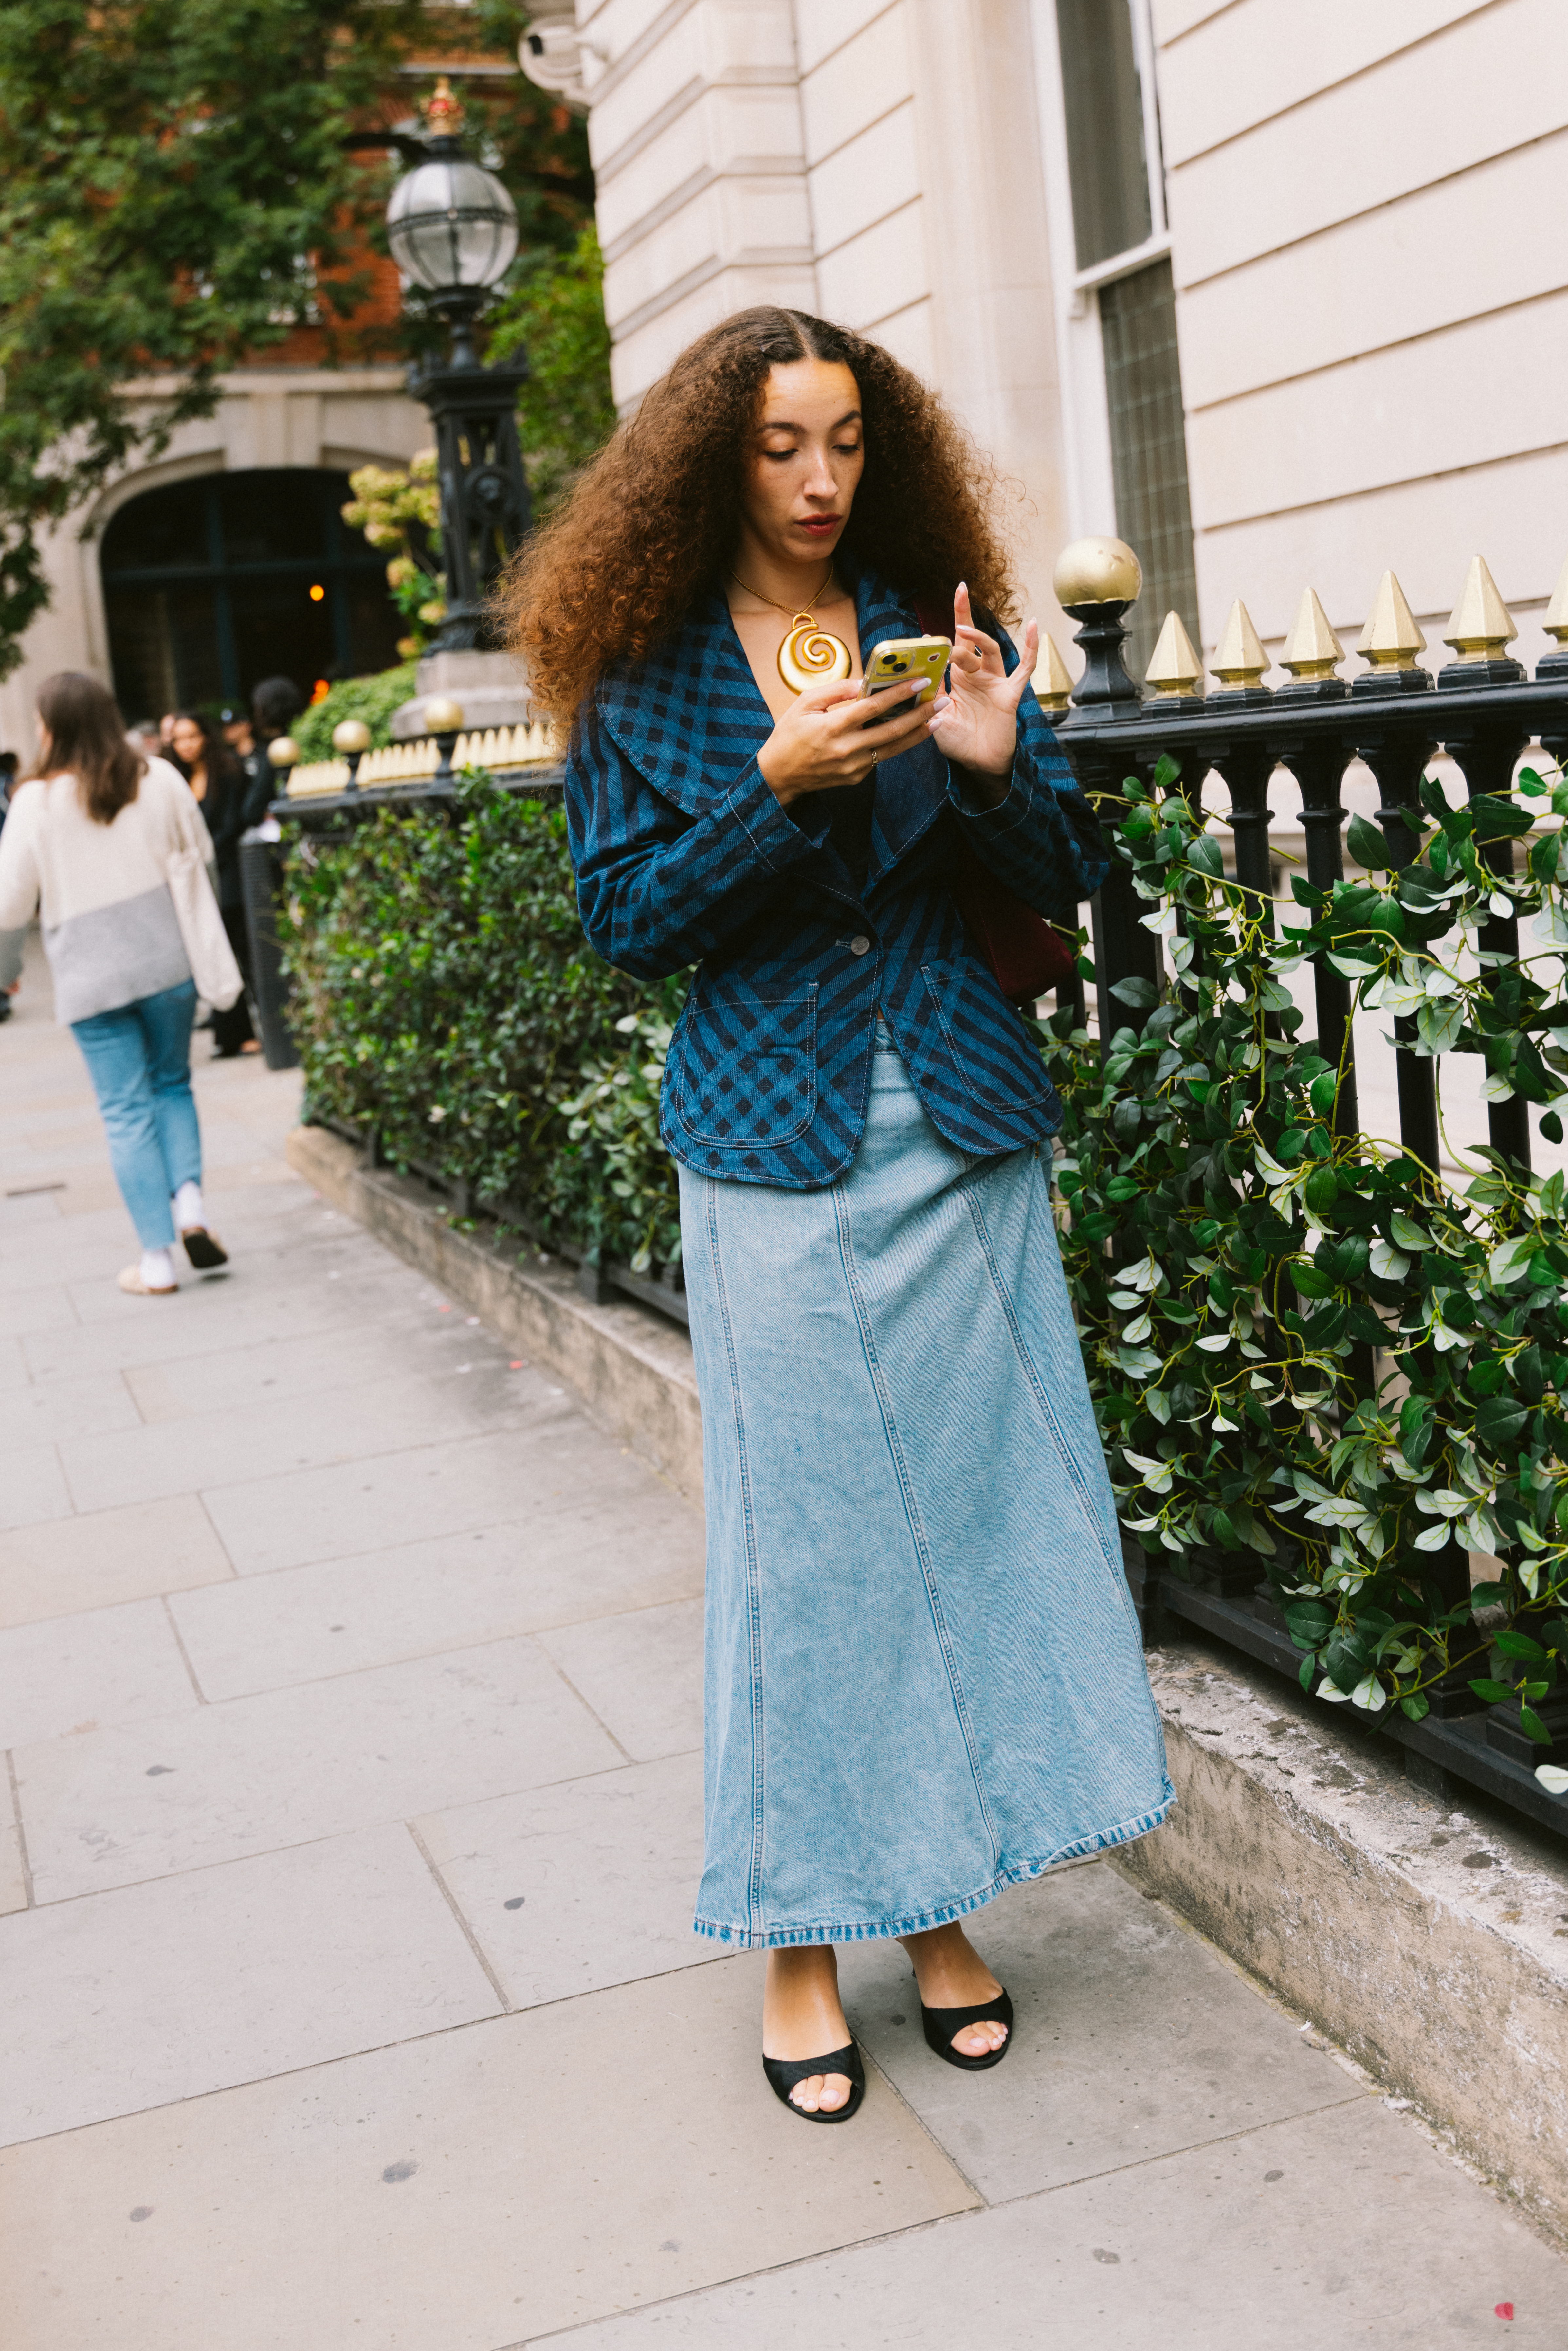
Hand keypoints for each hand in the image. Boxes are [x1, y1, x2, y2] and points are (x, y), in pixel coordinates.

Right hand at [758, 676, 933, 805]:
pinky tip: (912, 731)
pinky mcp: (857, 777)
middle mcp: (846, 749)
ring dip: (918, 733)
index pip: (872, 708)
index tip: (920, 682)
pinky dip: (899, 743)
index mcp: (831, 727)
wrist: (779, 775)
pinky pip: (881, 756)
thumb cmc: (789, 734)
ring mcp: (853, 767)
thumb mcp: (804, 703)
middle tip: (941, 701)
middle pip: (892, 731)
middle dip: (920, 715)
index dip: (898, 694)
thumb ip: (835, 690)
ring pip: (893, 748)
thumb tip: (865, 683)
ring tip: (937, 718)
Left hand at [928, 582, 1038, 787]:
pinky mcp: (1009, 693)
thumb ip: (928, 694)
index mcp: (958, 678)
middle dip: (964, 614)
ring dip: (977, 638)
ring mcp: (995, 682)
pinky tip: (1034, 626)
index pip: (950, 648)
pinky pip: (1024, 668)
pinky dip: (1031, 648)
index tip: (921, 635)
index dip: (939, 638)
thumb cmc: (958, 741)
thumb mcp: (934, 715)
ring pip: (990, 650)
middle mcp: (977, 675)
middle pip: (971, 638)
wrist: (978, 764)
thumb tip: (917, 672)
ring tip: (961, 628)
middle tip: (960, 589)